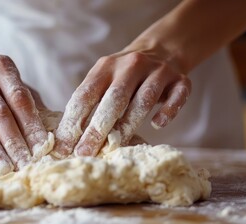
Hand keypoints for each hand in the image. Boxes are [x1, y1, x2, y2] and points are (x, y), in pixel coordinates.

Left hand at [52, 49, 190, 157]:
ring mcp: (158, 71)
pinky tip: (157, 124)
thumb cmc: (123, 76)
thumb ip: (90, 102)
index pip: (85, 95)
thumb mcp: (103, 79)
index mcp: (106, 66)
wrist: (161, 49)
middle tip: (85, 152)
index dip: (73, 121)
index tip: (64, 146)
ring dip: (128, 125)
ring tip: (115, 146)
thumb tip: (68, 139)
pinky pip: (177, 96)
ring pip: (144, 100)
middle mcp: (131, 65)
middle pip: (113, 99)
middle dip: (97, 129)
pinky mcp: (181, 80)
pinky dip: (167, 111)